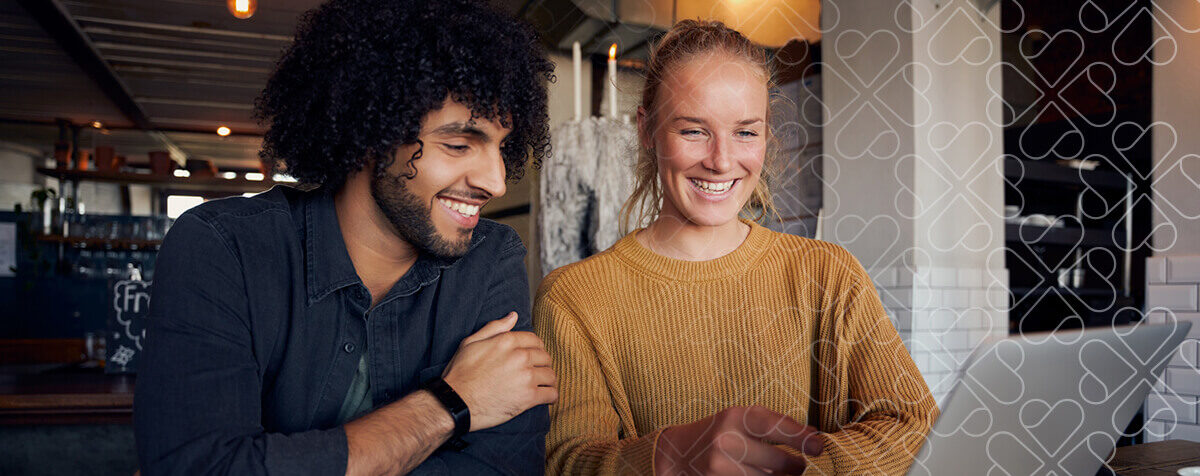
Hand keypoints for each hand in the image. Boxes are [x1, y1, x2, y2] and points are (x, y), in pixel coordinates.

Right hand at [442, 312, 557, 430]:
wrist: (456, 402)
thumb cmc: (460, 373)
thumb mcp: (471, 343)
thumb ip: (494, 327)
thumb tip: (513, 315)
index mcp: (507, 341)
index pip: (535, 340)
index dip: (535, 349)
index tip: (533, 358)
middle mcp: (520, 356)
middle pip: (545, 357)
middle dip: (542, 365)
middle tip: (537, 373)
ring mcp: (526, 377)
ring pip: (551, 375)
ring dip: (548, 381)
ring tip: (543, 385)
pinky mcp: (529, 397)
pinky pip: (551, 394)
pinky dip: (551, 396)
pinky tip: (547, 398)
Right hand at [655, 406, 824, 475]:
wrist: (675, 454)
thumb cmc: (717, 433)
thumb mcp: (740, 419)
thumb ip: (776, 425)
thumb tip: (815, 436)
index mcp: (734, 418)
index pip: (775, 426)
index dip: (801, 438)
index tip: (819, 447)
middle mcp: (726, 442)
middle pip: (778, 461)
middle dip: (795, 466)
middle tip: (797, 466)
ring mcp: (720, 468)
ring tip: (775, 472)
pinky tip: (756, 475)